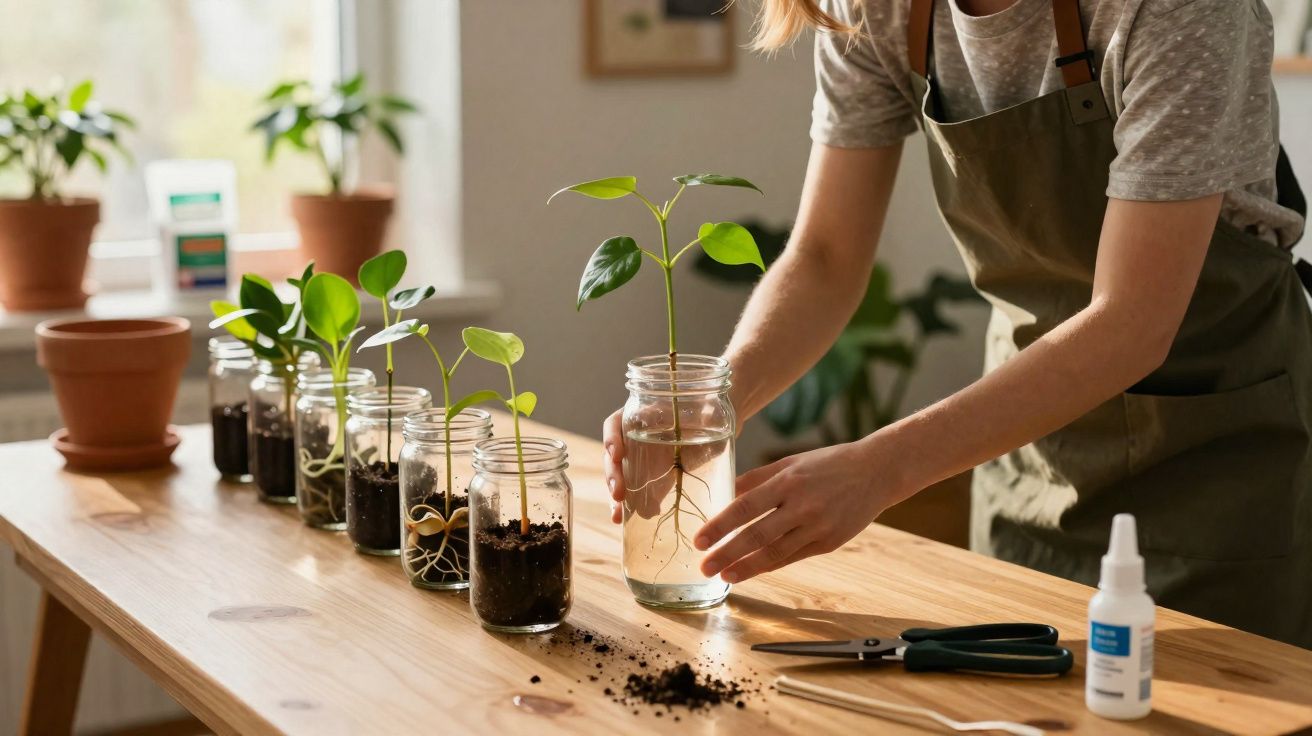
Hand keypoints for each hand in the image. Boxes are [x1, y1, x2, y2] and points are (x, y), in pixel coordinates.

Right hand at [602, 407, 726, 524]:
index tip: (616, 454)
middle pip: (612, 455)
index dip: (611, 439)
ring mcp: (636, 459)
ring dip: (615, 495)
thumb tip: (707, 414)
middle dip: (612, 475)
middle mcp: (630, 437)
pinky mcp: (646, 477)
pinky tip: (625, 519)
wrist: (708, 426)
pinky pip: (632, 491)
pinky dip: (628, 506)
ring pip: (618, 476)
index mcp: (637, 416)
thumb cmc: (701, 412)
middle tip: (618, 493)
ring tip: (617, 515)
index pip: (615, 424)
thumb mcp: (701, 410)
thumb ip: (702, 413)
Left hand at [694, 440, 904, 582]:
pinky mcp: (829, 543)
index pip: (745, 507)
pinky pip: (793, 558)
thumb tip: (724, 495)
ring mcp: (818, 527)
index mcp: (788, 481)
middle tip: (704, 567)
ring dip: (747, 567)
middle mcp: (802, 506)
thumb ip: (756, 479)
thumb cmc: (828, 464)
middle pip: (757, 536)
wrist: (876, 472)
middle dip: (727, 554)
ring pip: (775, 553)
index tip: (699, 540)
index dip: (720, 526)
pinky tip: (752, 571)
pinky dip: (770, 566)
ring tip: (725, 576)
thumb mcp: (790, 462)